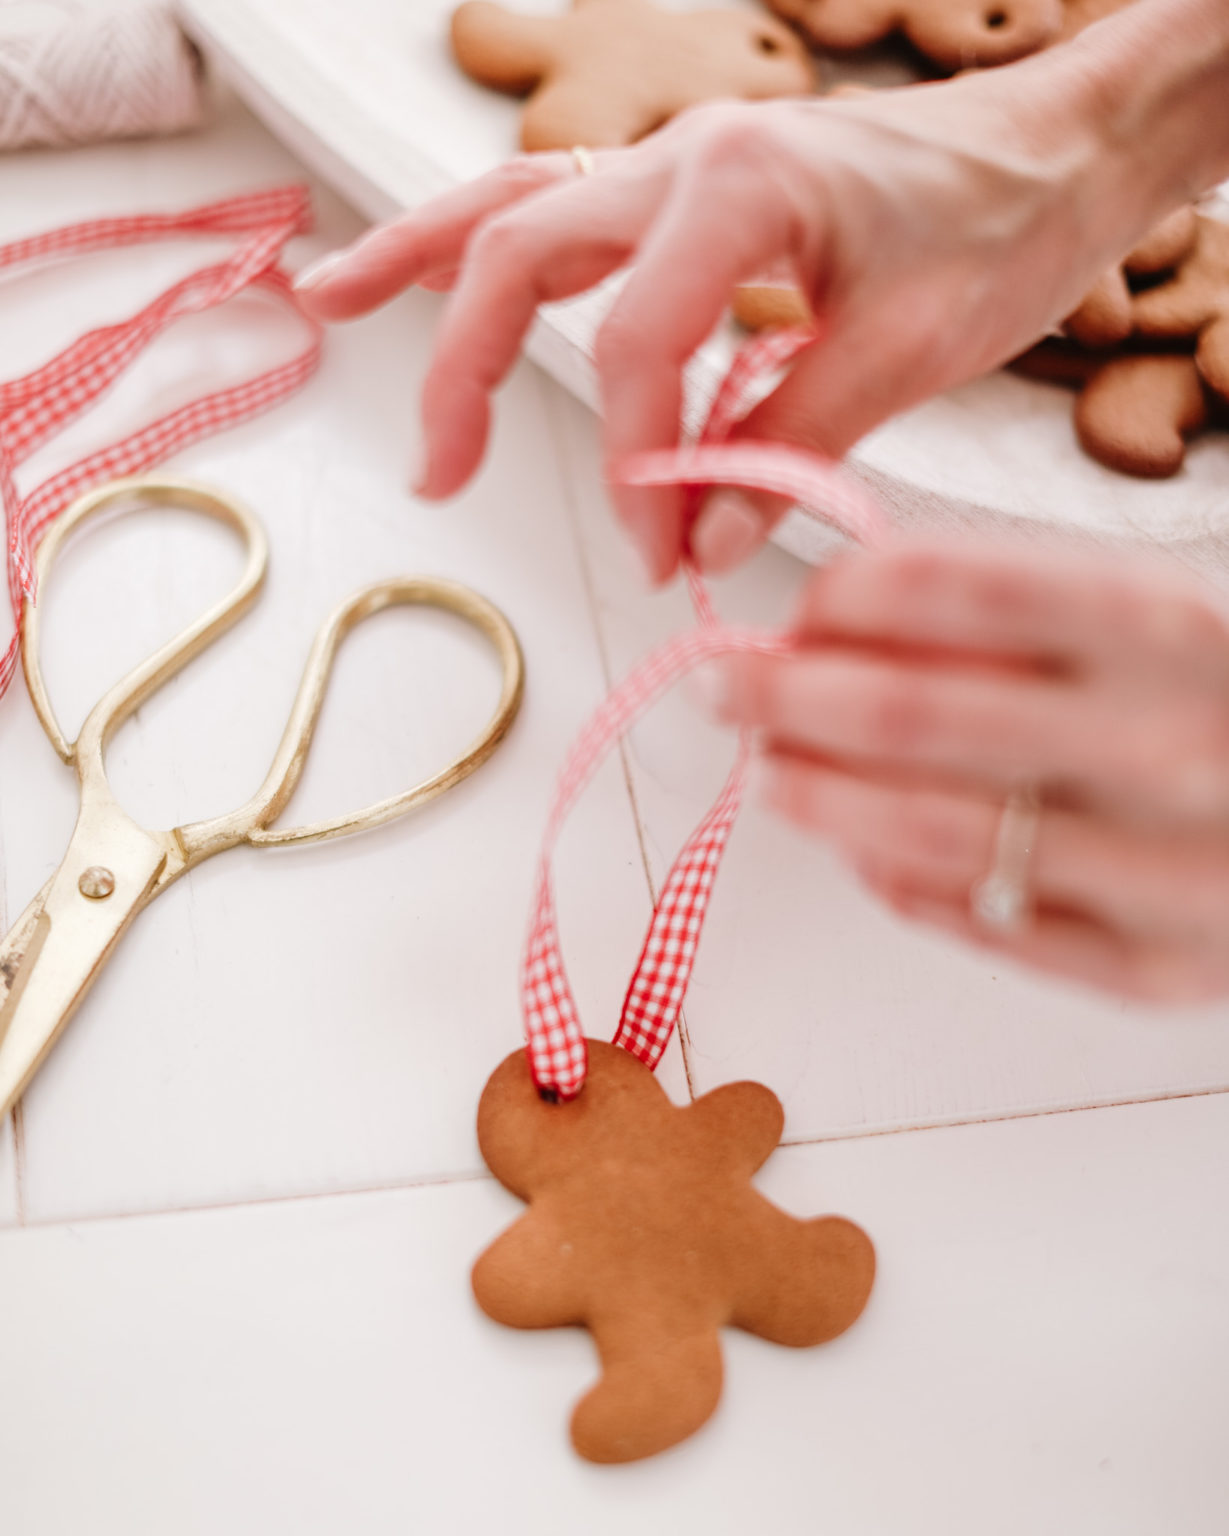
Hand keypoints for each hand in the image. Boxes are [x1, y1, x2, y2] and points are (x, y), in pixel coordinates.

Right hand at [296, 39, 1190, 582]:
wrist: (1049, 152)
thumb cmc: (999, 229)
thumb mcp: (912, 352)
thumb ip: (793, 445)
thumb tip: (699, 538)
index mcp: (745, 181)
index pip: (637, 339)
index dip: (634, 461)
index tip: (659, 548)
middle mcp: (685, 153)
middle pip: (521, 250)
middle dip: (468, 369)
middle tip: (440, 475)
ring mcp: (672, 160)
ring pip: (509, 203)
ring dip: (419, 267)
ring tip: (331, 308)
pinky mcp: (678, 190)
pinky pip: (552, 206)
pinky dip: (473, 241)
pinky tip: (419, 272)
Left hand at [701, 539, 1228, 1002]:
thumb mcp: (1160, 612)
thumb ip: (1021, 604)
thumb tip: (838, 616)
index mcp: (1168, 620)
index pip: (943, 590)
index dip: (834, 599)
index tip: (792, 609)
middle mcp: (1168, 742)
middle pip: (906, 716)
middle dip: (786, 697)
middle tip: (732, 687)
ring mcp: (1166, 869)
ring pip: (925, 834)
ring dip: (819, 798)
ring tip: (775, 773)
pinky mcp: (1159, 970)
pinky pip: (985, 925)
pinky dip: (900, 882)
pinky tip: (865, 849)